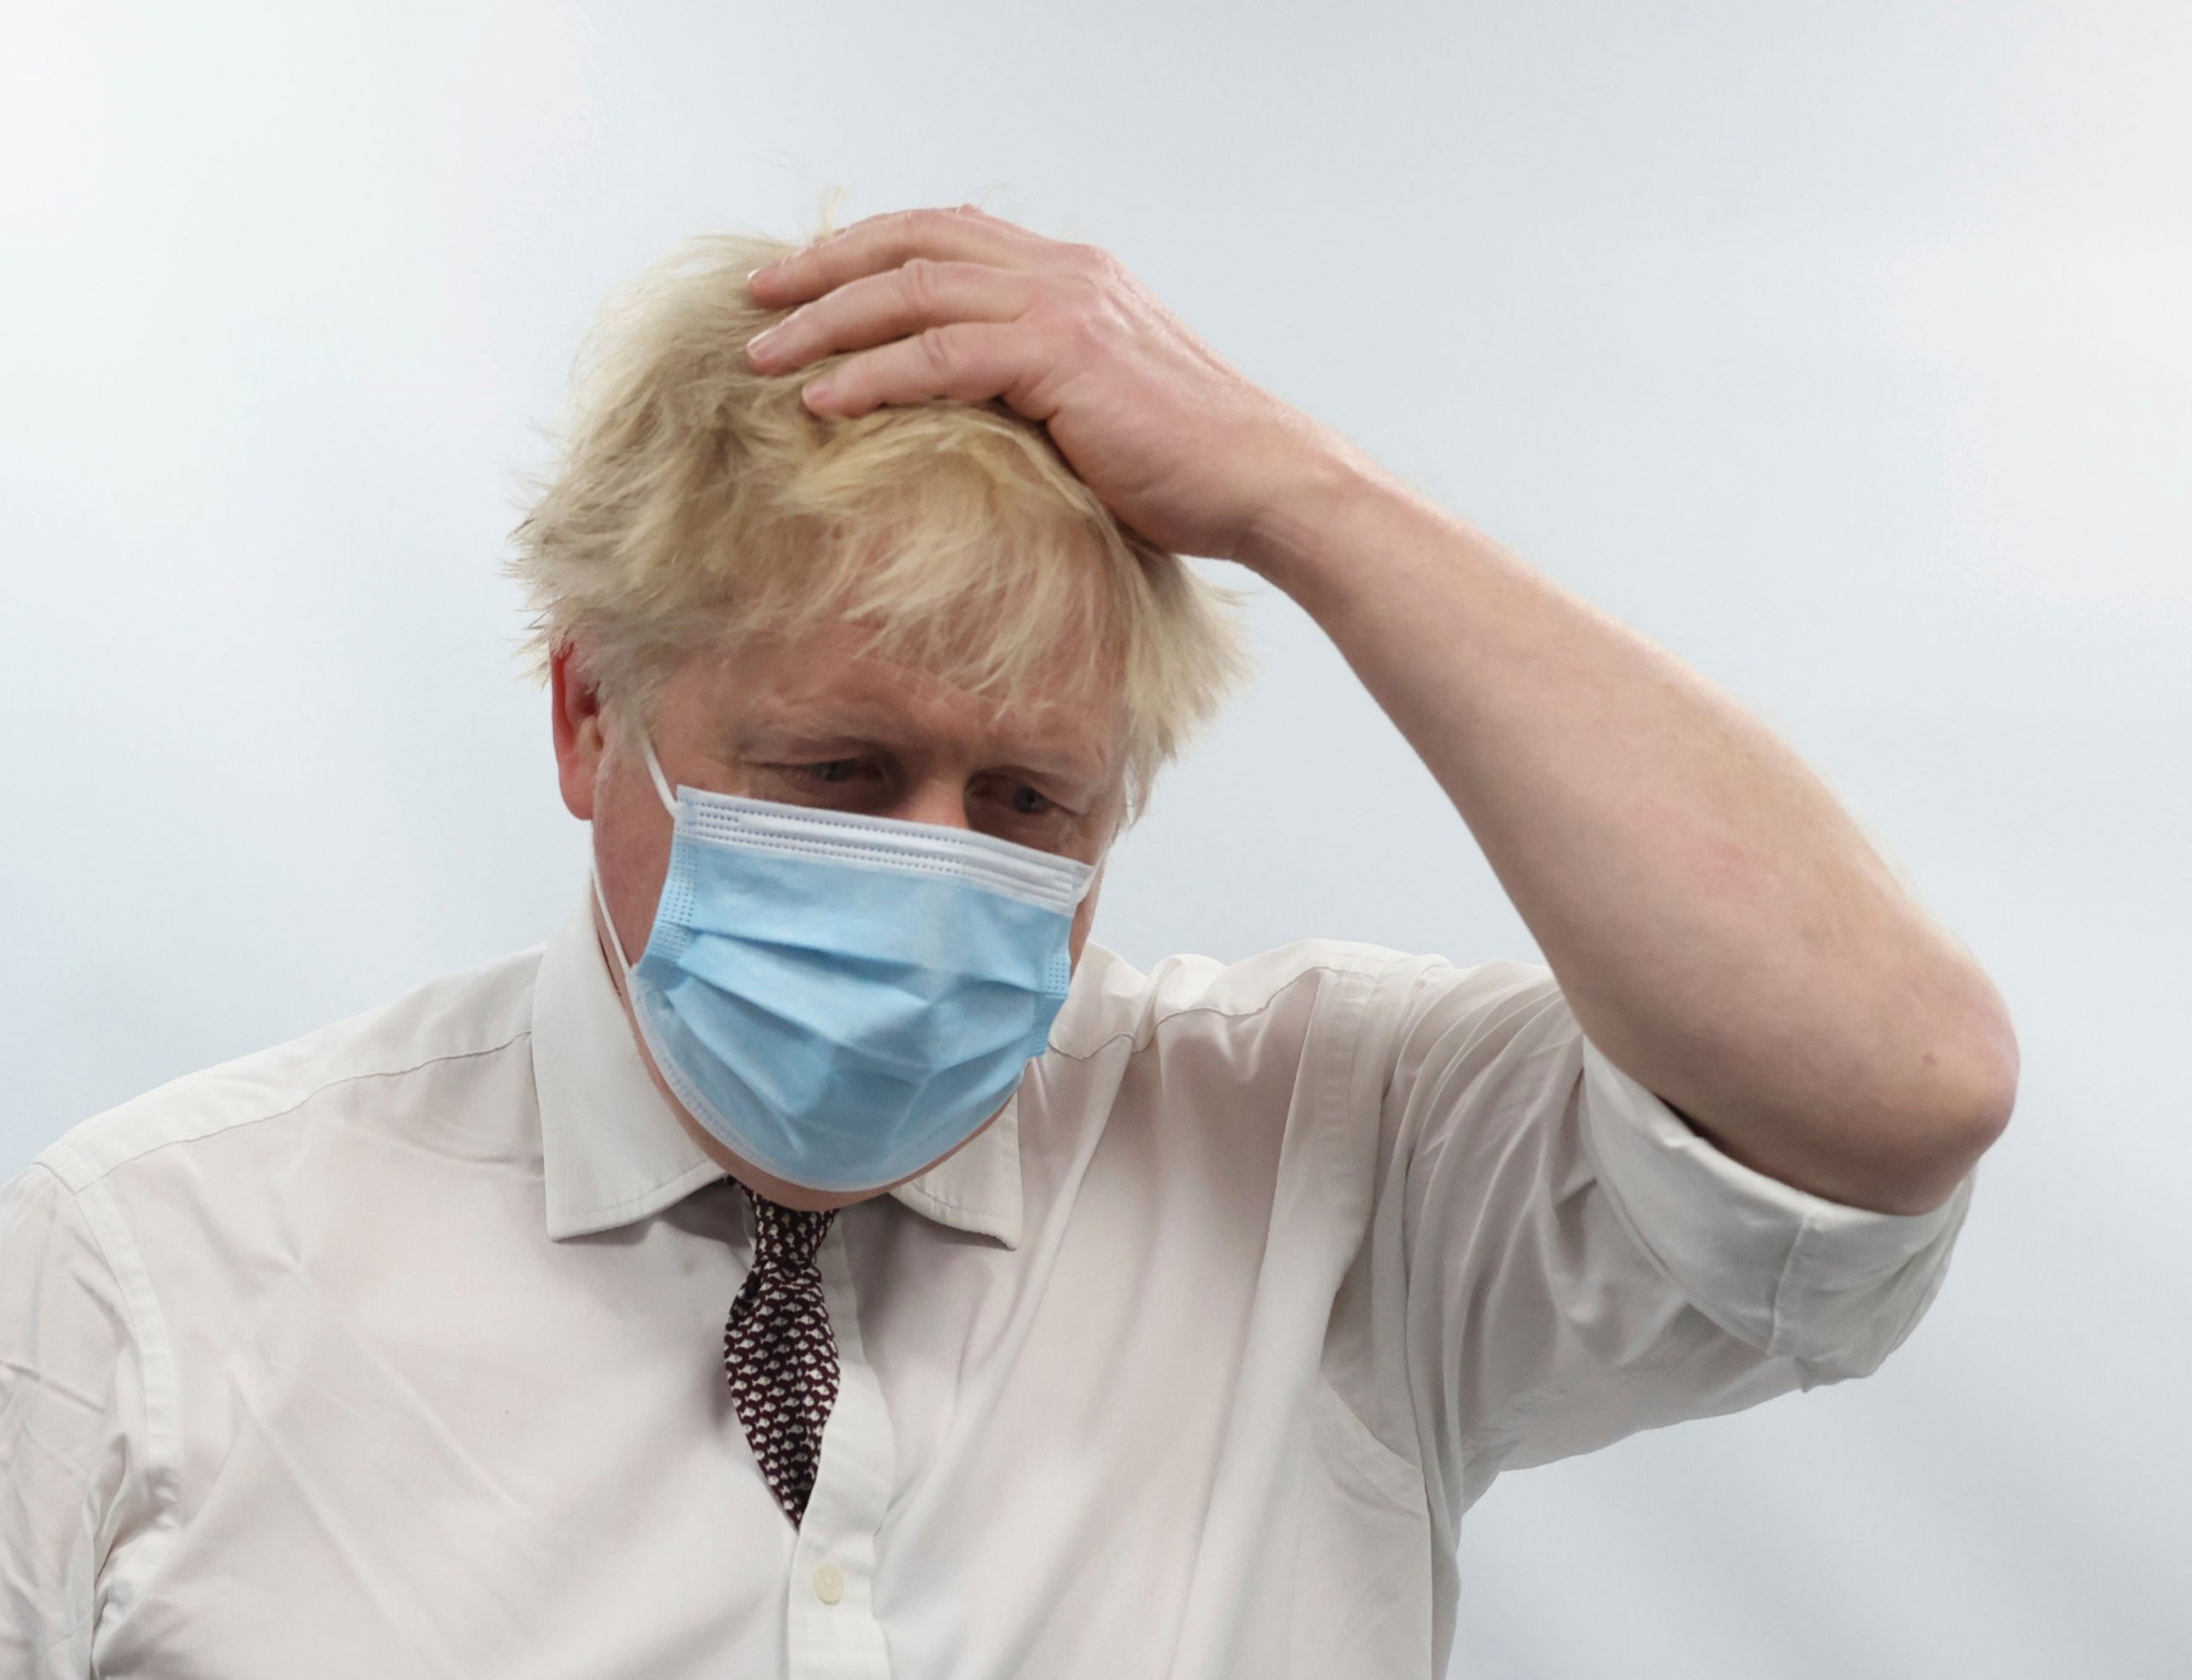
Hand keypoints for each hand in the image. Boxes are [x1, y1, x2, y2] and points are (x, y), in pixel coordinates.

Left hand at [743, 204, 1350, 565]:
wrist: (1261, 481)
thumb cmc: (1187, 467)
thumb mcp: (1099, 409)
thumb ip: (1034, 389)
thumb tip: (965, 419)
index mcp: (1072, 275)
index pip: (947, 237)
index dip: (867, 252)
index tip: (804, 282)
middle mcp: (1063, 272)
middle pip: (912, 243)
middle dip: (822, 267)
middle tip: (756, 298)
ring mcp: (1062, 305)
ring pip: (912, 290)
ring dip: (826, 322)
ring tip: (763, 356)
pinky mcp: (1061, 354)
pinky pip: (939, 355)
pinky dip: (871, 375)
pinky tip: (822, 402)